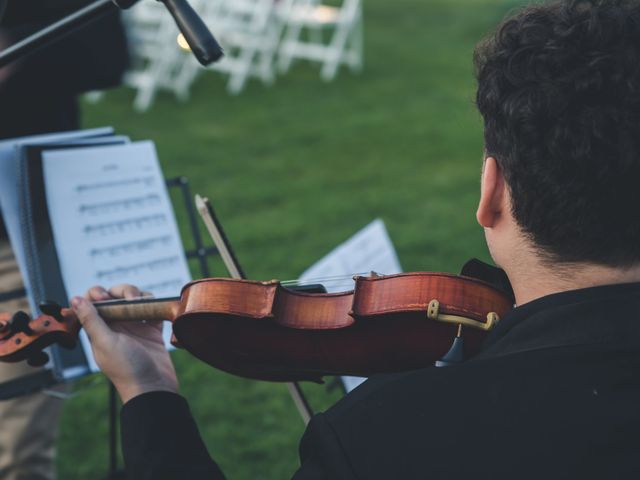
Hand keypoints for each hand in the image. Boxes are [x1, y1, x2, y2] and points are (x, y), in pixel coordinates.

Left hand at [71, 284, 178, 403]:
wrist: (154, 387)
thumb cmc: (127, 369)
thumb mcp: (106, 343)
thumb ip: (91, 320)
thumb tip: (75, 299)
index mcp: (100, 330)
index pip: (92, 303)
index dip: (96, 295)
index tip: (104, 298)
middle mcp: (116, 326)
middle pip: (115, 296)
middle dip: (122, 291)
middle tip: (129, 299)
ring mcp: (135, 327)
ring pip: (134, 299)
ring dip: (139, 296)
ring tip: (144, 305)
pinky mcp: (152, 330)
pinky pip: (152, 308)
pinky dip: (154, 304)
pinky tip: (155, 310)